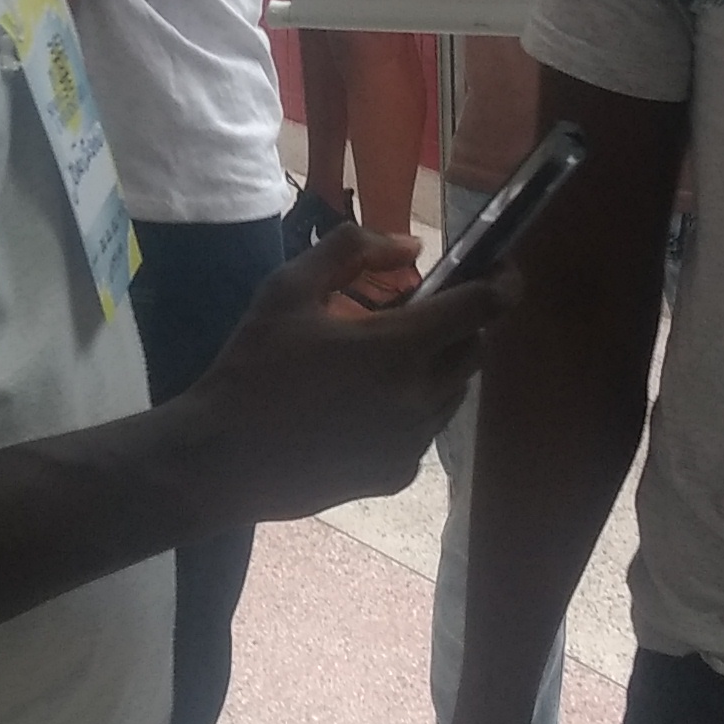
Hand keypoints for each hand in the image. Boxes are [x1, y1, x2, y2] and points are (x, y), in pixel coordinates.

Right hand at [169, 215, 501, 521]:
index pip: (481, 308)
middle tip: (427, 312)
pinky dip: (413, 409)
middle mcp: (419, 397)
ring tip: (389, 359)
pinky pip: (425, 432)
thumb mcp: (289, 290)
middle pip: (474, 351)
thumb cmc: (253, 368)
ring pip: (452, 394)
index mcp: (399, 347)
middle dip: (463, 325)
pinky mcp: (397, 475)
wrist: (221, 460)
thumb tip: (408, 247)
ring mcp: (412, 443)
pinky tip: (367, 404)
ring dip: (439, 368)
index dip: (502, 284)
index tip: (503, 271)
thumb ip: (351, 251)